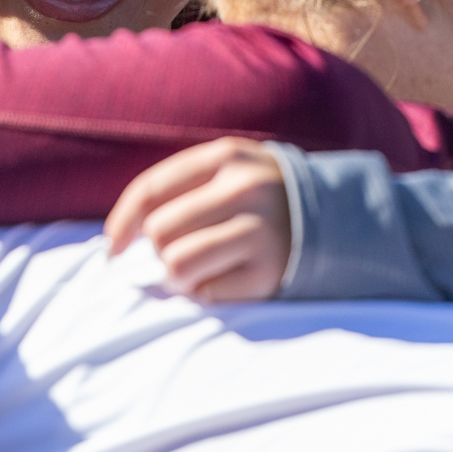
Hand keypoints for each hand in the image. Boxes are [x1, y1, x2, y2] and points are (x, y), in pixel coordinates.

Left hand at [103, 137, 291, 301]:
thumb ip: (179, 187)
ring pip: (177, 265)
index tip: (112, 247)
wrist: (339, 218)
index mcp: (226, 157)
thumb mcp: (229, 169)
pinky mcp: (270, 274)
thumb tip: (117, 236)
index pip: (151, 190)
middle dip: (161, 249)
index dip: (122, 222)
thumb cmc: (261, 195)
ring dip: (179, 275)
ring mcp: (260, 232)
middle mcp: (244, 190)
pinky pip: (208, 294)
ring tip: (201, 267)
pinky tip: (229, 278)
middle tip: (184, 249)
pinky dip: (208, 292)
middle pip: (160, 232)